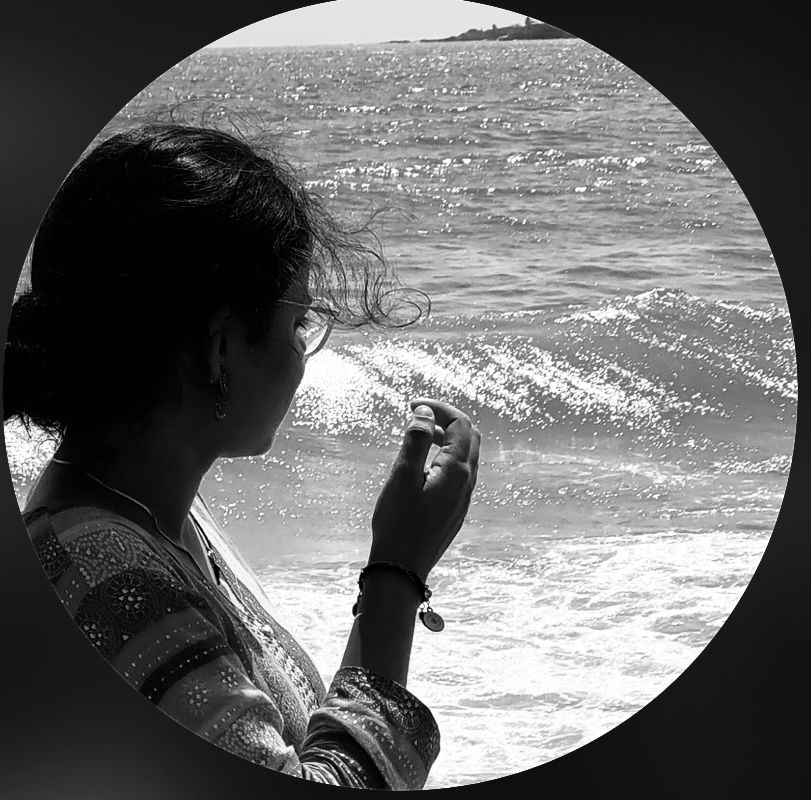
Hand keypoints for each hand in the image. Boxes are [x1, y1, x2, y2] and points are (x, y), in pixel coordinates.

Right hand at [369, 398, 480, 580]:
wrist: (402, 569)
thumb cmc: (398, 523)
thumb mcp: (402, 476)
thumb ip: (415, 440)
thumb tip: (425, 412)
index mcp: (457, 470)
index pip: (461, 424)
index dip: (440, 408)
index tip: (413, 405)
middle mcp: (467, 482)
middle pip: (469, 436)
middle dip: (447, 419)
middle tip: (418, 415)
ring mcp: (463, 497)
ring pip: (465, 455)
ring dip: (446, 437)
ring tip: (417, 435)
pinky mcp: (455, 509)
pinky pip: (458, 472)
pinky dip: (445, 456)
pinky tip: (422, 465)